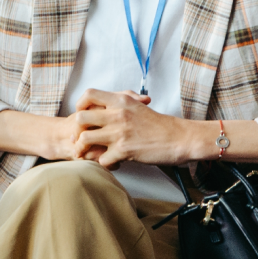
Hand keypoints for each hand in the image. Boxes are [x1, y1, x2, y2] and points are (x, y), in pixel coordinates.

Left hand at [71, 90, 205, 168]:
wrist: (181, 138)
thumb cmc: (160, 125)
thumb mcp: (138, 106)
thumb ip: (119, 105)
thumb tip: (101, 107)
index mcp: (121, 101)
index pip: (89, 94)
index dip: (80, 105)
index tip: (83, 116)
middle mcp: (118, 114)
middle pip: (80, 118)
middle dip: (76, 131)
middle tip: (79, 139)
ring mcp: (120, 133)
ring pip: (85, 139)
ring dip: (84, 149)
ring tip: (89, 154)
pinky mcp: (124, 150)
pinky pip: (101, 159)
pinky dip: (104, 163)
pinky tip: (111, 163)